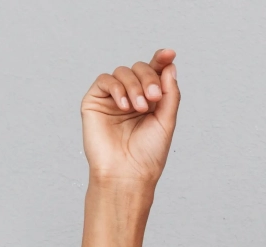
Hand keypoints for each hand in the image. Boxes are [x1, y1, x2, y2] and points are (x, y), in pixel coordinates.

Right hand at [81, 49, 179, 186]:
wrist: (127, 174)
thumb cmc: (147, 155)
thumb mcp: (166, 122)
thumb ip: (169, 94)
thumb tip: (170, 66)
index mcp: (151, 102)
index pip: (156, 75)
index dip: (161, 61)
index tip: (169, 53)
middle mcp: (132, 97)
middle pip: (140, 69)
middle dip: (149, 78)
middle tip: (154, 98)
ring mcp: (113, 98)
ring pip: (124, 72)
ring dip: (134, 86)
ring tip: (138, 108)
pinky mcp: (95, 101)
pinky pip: (106, 80)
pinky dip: (117, 88)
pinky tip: (124, 106)